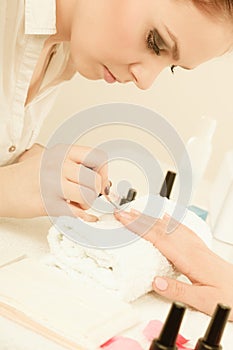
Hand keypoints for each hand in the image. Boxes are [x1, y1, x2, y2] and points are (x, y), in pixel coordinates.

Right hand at [0, 144, 108, 220]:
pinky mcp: (48, 203)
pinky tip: (79, 213)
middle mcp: (59, 165)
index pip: (98, 157)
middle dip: (96, 192)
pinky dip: (83, 216)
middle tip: (87, 194)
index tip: (99, 180)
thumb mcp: (53, 160)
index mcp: (62, 152)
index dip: (103, 171)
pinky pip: (77, 212)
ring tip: (77, 203)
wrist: (3, 188)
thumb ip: (76, 166)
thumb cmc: (28, 176)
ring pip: (89, 196)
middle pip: (96, 180)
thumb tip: (102, 181)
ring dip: (87, 204)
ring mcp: (53, 184)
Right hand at [114, 209, 232, 319]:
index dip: (138, 227)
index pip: (158, 238)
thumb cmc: (229, 297)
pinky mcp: (199, 247)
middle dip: (139, 218)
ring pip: (169, 225)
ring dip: (150, 217)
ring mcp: (196, 245)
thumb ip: (178, 291)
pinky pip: (180, 228)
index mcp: (189, 258)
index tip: (123, 218)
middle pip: (160, 227)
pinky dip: (169, 220)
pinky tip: (165, 217)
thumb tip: (154, 281)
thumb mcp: (203, 301)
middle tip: (122, 211)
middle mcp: (191, 247)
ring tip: (137, 211)